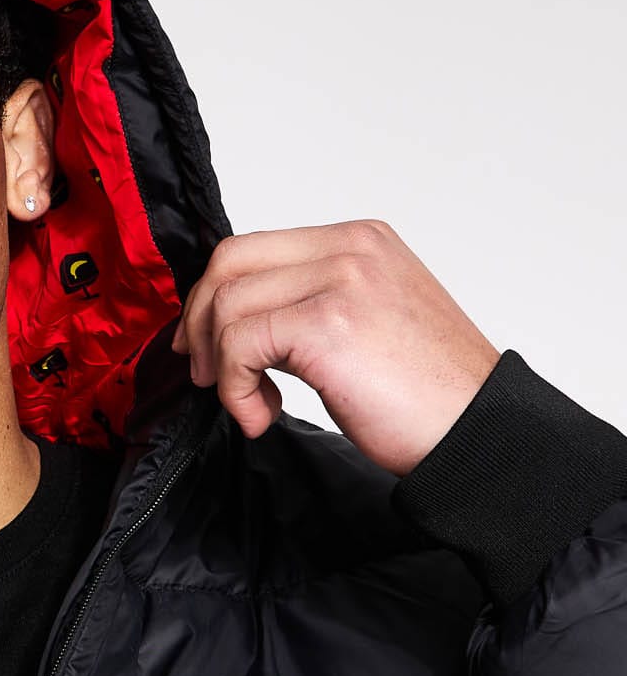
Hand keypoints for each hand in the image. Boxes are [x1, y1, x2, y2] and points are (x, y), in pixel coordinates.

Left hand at [169, 220, 501, 477]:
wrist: (476, 433)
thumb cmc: (426, 394)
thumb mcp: (363, 324)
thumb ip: (307, 304)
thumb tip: (233, 320)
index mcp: (359, 241)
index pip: (251, 248)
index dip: (212, 298)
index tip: (202, 344)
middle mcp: (350, 248)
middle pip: (229, 263)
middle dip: (199, 322)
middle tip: (204, 374)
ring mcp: (341, 280)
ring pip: (228, 305)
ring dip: (221, 366)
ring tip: (253, 406)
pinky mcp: (326, 323)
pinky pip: (240, 343)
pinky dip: (236, 388)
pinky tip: (262, 416)